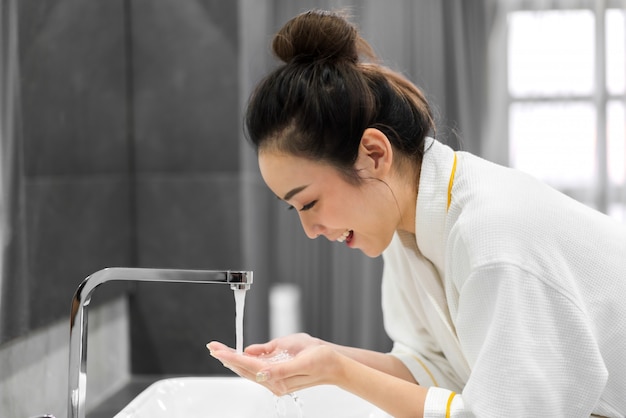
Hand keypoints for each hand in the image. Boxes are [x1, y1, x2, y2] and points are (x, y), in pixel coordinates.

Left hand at [207, 333, 344, 395]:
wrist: (335, 365)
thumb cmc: (321, 359)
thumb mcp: (302, 360)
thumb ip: (279, 367)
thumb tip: (260, 371)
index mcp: (280, 378)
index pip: (250, 366)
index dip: (233, 357)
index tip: (219, 350)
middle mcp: (275, 382)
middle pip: (245, 369)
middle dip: (227, 357)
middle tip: (213, 347)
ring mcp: (276, 380)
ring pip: (248, 370)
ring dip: (233, 360)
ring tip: (219, 351)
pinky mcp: (278, 375)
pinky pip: (256, 369)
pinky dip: (244, 362)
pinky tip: (236, 357)